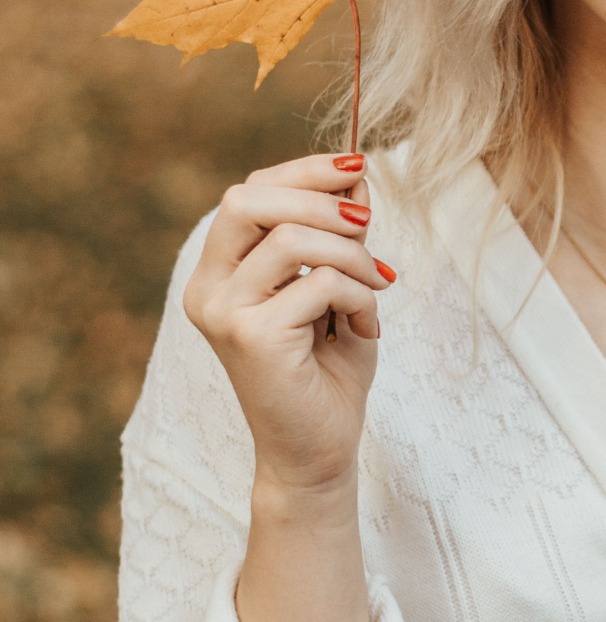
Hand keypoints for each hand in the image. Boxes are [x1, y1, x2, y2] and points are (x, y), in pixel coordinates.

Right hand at [184, 153, 395, 497]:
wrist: (318, 453)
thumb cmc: (327, 372)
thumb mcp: (338, 288)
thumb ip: (339, 237)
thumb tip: (359, 178)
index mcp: (220, 271)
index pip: (248, 192)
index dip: (304, 172)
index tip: (358, 168)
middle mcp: (208, 288)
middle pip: (247, 199)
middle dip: (319, 200)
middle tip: (368, 224)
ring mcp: (223, 312)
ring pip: (290, 239)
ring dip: (352, 255)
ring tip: (380, 285)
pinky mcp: (251, 337)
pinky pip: (319, 284)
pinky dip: (359, 296)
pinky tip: (367, 327)